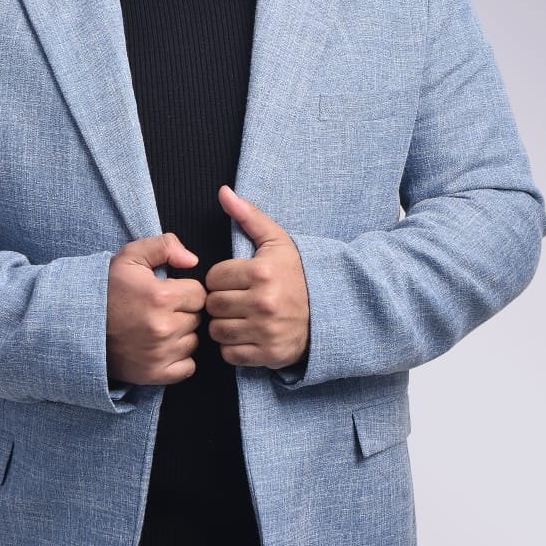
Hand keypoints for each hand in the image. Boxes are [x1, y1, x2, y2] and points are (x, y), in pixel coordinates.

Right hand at [106, 233, 205, 385]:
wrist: (76, 325)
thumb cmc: (105, 290)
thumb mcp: (130, 257)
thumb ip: (165, 246)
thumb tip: (192, 260)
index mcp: (162, 297)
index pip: (199, 294)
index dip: (184, 291)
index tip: (167, 293)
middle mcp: (164, 328)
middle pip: (196, 318)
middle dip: (182, 312)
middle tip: (158, 311)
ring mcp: (159, 354)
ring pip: (193, 342)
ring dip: (180, 336)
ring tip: (156, 328)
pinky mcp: (154, 374)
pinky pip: (187, 367)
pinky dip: (179, 360)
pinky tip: (160, 349)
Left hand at [205, 186, 309, 369]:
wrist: (331, 311)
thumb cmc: (297, 275)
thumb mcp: (277, 241)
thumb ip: (248, 216)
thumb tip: (223, 192)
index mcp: (262, 272)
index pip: (214, 277)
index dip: (223, 279)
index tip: (237, 281)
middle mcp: (263, 302)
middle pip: (213, 304)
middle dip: (222, 301)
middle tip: (238, 299)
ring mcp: (266, 331)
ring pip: (217, 330)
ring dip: (225, 325)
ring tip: (242, 317)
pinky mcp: (268, 354)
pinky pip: (229, 354)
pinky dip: (234, 347)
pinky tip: (248, 335)